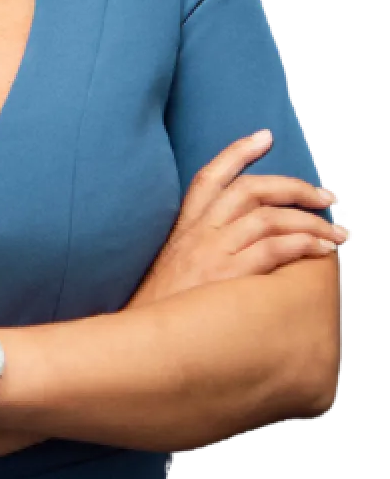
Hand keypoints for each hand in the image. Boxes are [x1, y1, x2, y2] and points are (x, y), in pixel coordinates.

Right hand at [126, 129, 347, 308]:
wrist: (140, 342)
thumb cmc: (164, 309)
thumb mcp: (174, 267)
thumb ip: (200, 246)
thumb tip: (241, 240)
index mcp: (185, 226)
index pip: (210, 176)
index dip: (238, 152)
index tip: (264, 136)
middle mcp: (199, 232)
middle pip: (250, 190)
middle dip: (294, 187)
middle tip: (326, 196)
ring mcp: (212, 252)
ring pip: (267, 217)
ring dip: (310, 220)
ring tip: (337, 232)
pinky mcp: (227, 277)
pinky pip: (272, 250)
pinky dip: (302, 245)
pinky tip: (321, 251)